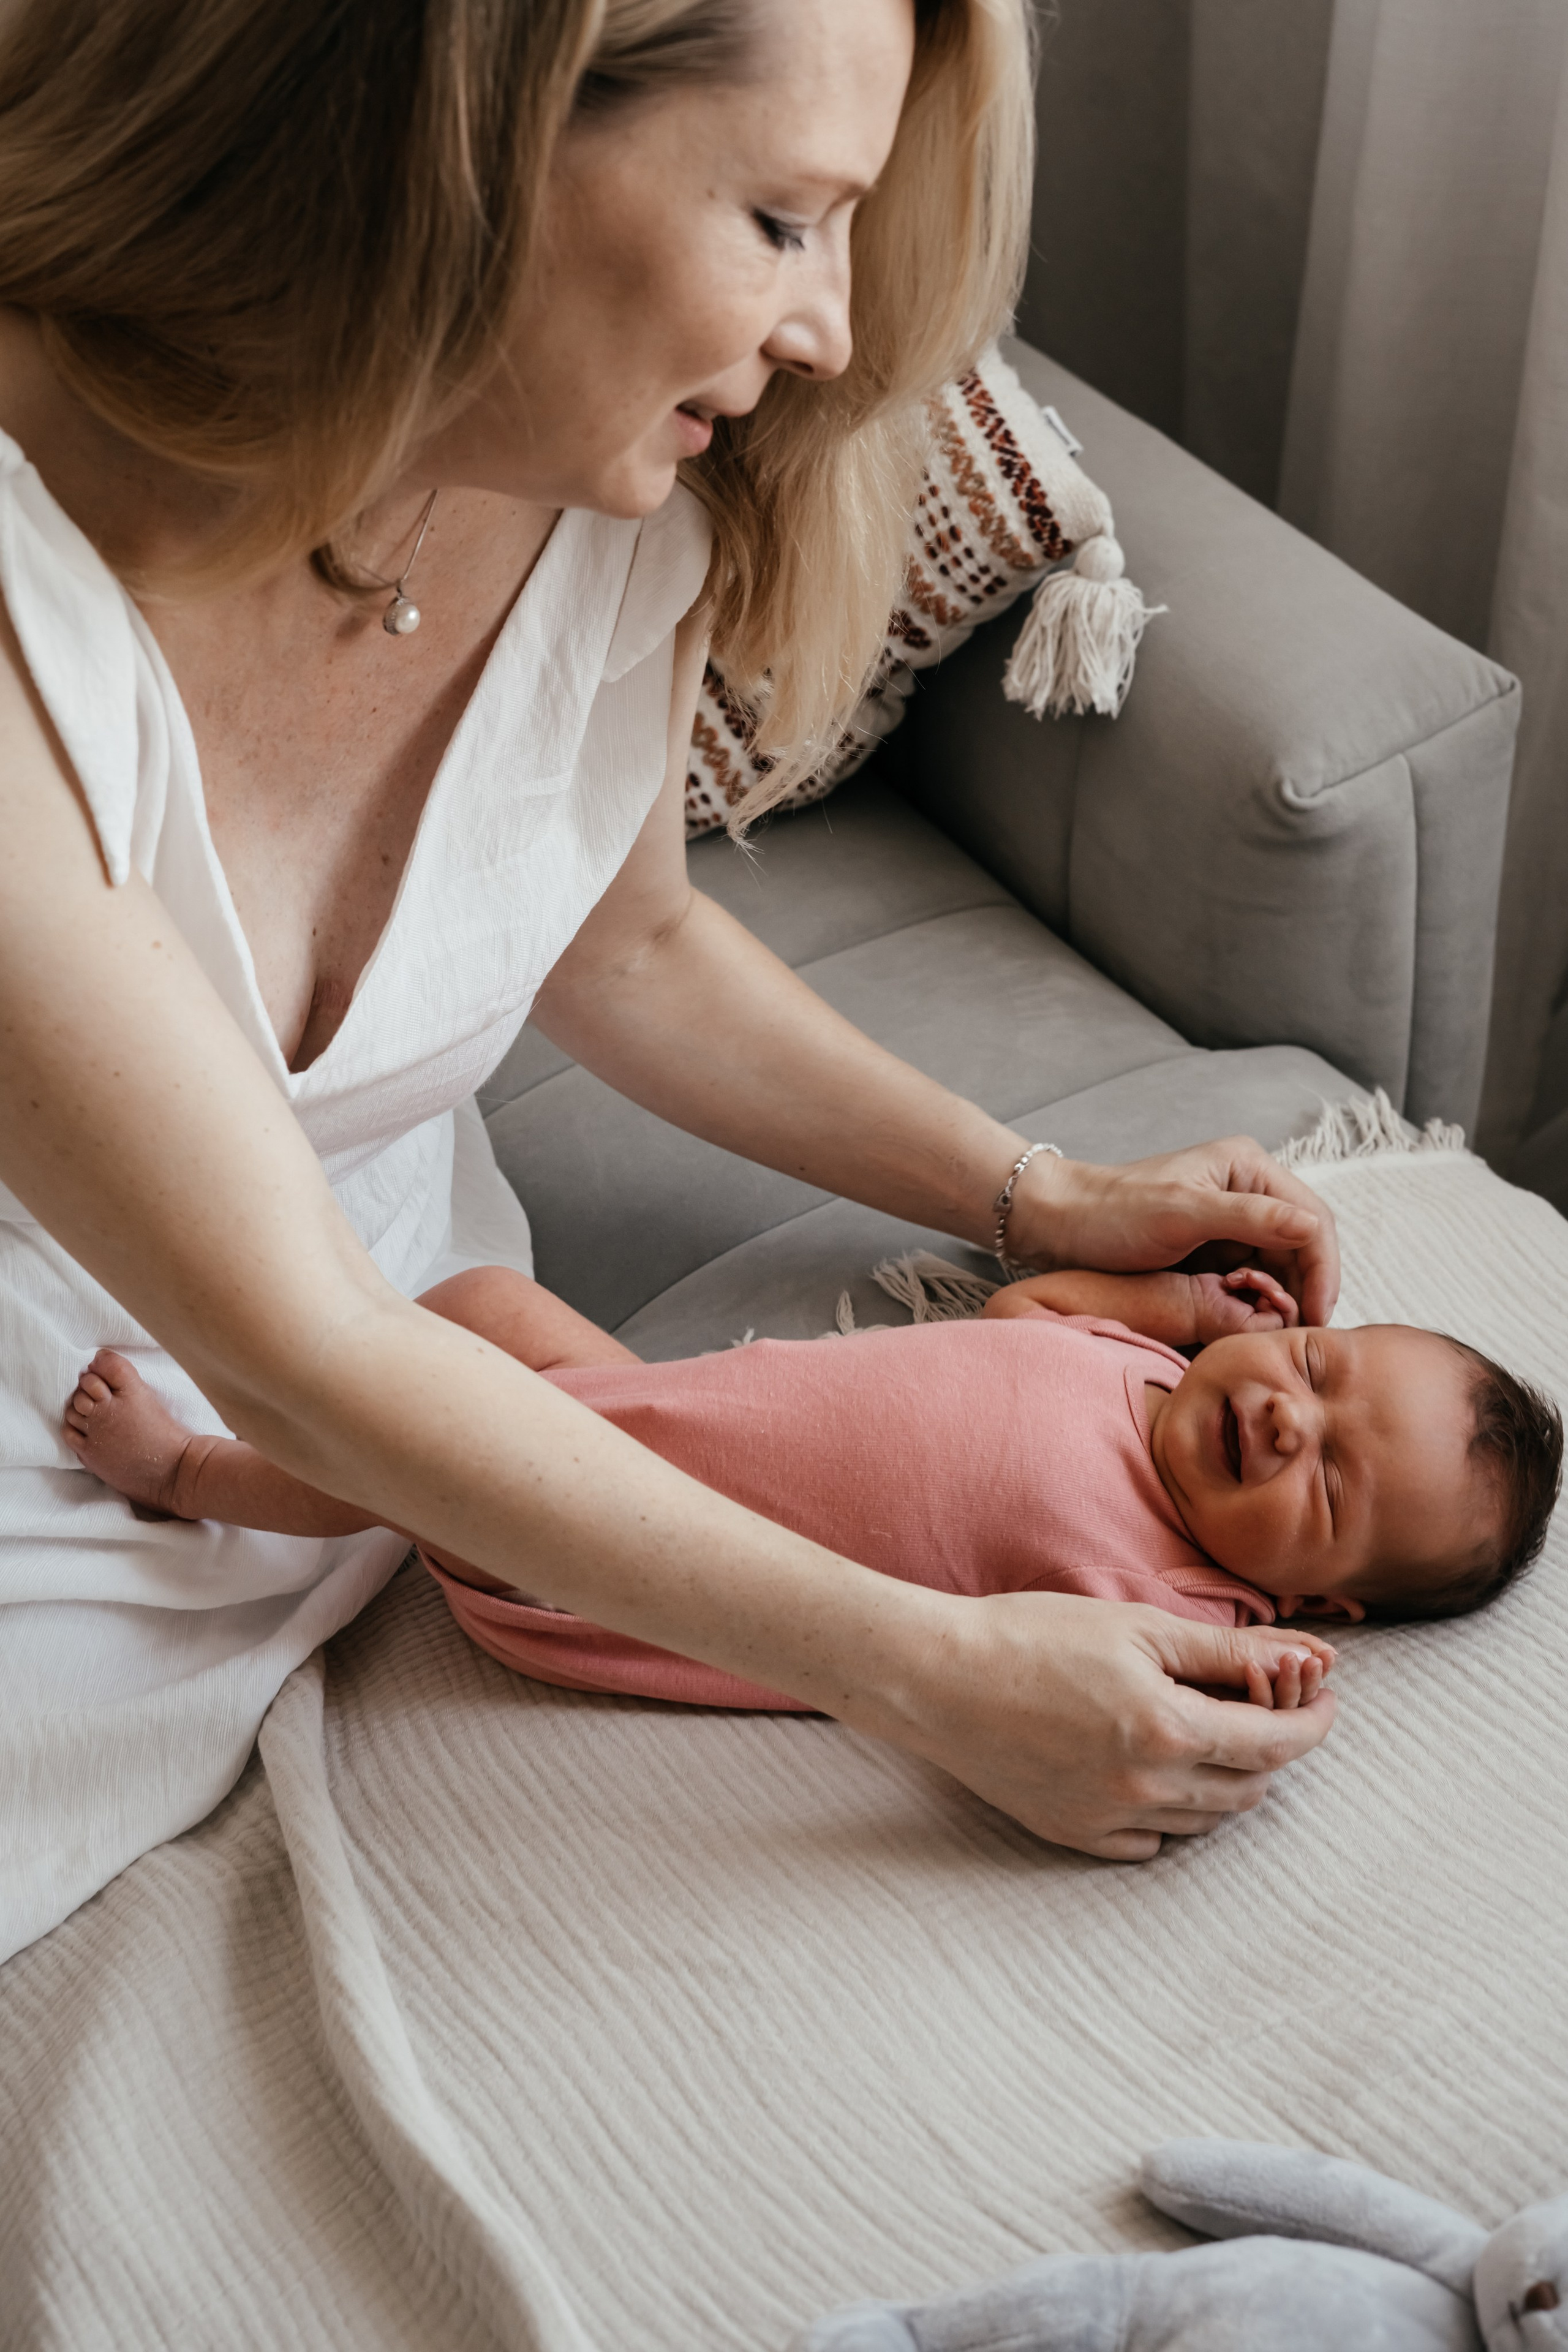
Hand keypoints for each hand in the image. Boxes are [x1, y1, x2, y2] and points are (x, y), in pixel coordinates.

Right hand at [884, 1590, 1337, 1860]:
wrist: (937, 1677)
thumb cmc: (1033, 1635)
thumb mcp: (1138, 1626)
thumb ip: (1229, 1651)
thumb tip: (1310, 1657)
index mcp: (1169, 1728)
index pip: (1278, 1743)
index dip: (1314, 1721)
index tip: (1325, 1698)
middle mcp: (1147, 1788)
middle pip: (1250, 1788)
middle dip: (1273, 1749)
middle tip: (1265, 1705)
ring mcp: (1110, 1819)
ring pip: (1207, 1820)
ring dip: (1225, 1779)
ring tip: (1206, 1730)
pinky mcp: (1075, 1835)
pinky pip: (1153, 1841)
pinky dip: (1172, 1810)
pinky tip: (1152, 1768)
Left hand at [1005, 1135, 1339, 1327]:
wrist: (1058, 1226)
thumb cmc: (1112, 1213)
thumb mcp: (1182, 1213)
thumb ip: (1249, 1218)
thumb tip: (1311, 1228)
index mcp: (1250, 1169)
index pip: (1313, 1221)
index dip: (1323, 1271)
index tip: (1318, 1317)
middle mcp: (1249, 1193)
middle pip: (1302, 1250)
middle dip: (1302, 1291)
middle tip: (1292, 1335)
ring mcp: (1232, 1225)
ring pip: (1279, 1271)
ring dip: (1278, 1303)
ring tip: (1265, 1333)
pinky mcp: (1214, 1253)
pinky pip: (1251, 1284)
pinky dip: (1254, 1307)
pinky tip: (1244, 1327)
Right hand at [1190, 1266, 1300, 1344]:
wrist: (1189, 1302)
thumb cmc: (1216, 1320)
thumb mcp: (1252, 1327)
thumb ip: (1278, 1321)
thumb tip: (1289, 1306)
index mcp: (1266, 1337)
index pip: (1291, 1318)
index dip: (1284, 1303)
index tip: (1270, 1295)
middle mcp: (1263, 1323)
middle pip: (1284, 1300)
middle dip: (1270, 1287)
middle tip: (1253, 1281)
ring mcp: (1255, 1306)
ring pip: (1273, 1286)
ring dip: (1257, 1279)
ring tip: (1236, 1279)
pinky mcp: (1246, 1291)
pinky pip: (1260, 1278)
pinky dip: (1247, 1274)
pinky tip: (1230, 1279)